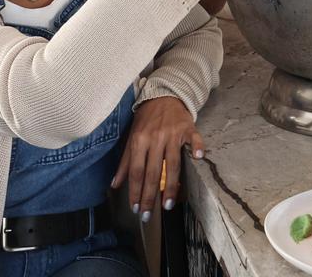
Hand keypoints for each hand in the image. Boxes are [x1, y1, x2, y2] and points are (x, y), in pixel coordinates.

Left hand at [111, 97, 204, 221]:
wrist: (164, 95)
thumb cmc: (146, 119)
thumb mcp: (131, 138)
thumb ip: (124, 162)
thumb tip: (114, 184)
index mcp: (139, 141)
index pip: (136, 171)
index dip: (135, 191)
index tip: (135, 208)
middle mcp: (155, 138)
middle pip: (153, 172)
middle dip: (150, 196)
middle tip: (148, 215)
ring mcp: (172, 134)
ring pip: (172, 164)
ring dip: (171, 186)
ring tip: (168, 204)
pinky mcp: (188, 128)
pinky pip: (194, 139)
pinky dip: (196, 147)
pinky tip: (197, 158)